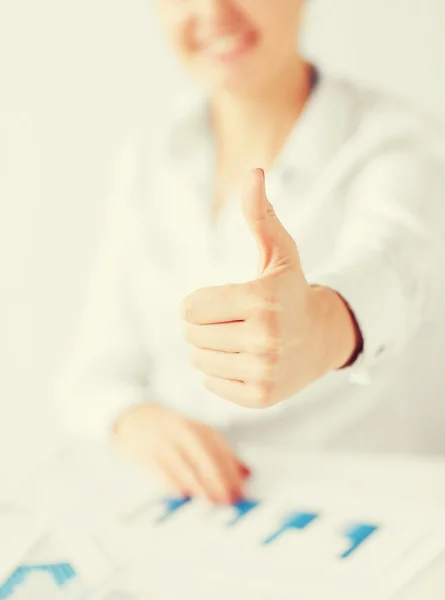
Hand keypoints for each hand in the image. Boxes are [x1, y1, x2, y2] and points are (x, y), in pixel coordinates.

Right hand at [114, 402, 249, 502]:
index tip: (242, 490)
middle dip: (219, 478)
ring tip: (211, 501)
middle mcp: (186, 432)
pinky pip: (162, 468)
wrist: (137, 418)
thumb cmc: (174, 434)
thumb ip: (222, 455)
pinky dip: (173, 481)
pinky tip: (183, 494)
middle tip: (229, 499)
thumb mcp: (200, 437)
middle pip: (206, 455)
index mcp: (202, 430)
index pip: (222, 450)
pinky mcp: (147, 451)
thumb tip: (248, 474)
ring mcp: (166, 441)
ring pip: (186, 463)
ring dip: (200, 484)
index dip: (233, 471)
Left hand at [181, 169, 357, 407]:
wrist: (322, 337)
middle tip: (230, 320)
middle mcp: (264, 339)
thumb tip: (253, 172)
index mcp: (262, 300)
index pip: (190, 307)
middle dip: (202, 325)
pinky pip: (211, 384)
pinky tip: (243, 360)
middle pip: (191, 335)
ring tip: (235, 339)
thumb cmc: (291, 290)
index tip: (221, 300)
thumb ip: (260, 215)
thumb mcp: (279, 252)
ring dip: (208, 348)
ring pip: (198, 360)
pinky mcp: (260, 397)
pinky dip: (218, 372)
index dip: (198, 302)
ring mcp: (263, 372)